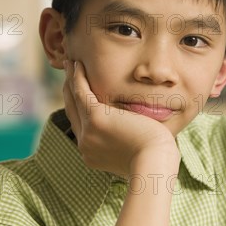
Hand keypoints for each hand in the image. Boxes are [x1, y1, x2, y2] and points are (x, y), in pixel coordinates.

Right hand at [62, 60, 179, 177]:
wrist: (155, 162)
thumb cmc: (156, 159)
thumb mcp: (137, 152)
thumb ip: (129, 142)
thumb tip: (136, 134)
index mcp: (93, 153)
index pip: (81, 126)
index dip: (78, 107)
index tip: (78, 92)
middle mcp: (85, 144)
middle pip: (73, 111)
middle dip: (69, 91)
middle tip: (70, 74)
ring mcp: (88, 132)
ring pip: (74, 100)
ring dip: (71, 79)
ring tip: (70, 63)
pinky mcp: (95, 119)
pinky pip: (81, 92)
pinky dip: (77, 77)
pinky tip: (78, 64)